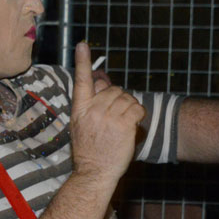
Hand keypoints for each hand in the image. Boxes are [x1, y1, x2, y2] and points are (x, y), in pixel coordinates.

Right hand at [69, 42, 145, 182]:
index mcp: (80, 109)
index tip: (83, 45)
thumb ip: (92, 102)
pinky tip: (133, 125)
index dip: (82, 62)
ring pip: (128, 99)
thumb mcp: (82, 124)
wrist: (94, 172)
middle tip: (117, 116)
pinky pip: (137, 109)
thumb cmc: (90, 149)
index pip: (81, 81)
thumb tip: (102, 79)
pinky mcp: (124, 125)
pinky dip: (139, 115)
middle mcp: (93, 110)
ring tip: (123, 123)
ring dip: (130, 108)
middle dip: (120, 99)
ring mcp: (108, 118)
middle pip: (114, 90)